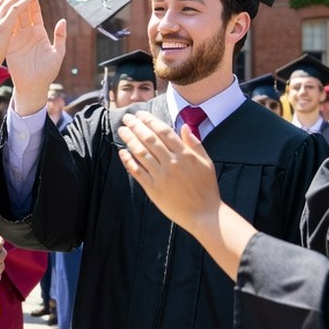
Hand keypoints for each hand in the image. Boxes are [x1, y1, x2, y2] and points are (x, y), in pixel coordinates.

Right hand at [6, 0, 67, 114]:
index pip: (35, 13)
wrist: (34, 86)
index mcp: (39, 33)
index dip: (34, 1)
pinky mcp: (9, 46)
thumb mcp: (57, 53)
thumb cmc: (47, 72)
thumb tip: (62, 20)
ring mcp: (17, 39)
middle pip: (23, 12)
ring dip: (11, 6)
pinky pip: (5, 30)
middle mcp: (27, 33)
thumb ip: (60, 37)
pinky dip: (2, 20)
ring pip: (13, 18)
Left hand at [116, 112, 218, 235]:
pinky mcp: (154, 189)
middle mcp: (172, 163)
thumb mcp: (206, 162)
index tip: (140, 114)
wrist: (204, 214)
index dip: (150, 120)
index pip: (163, 131)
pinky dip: (128, 161)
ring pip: (141, 153)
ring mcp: (162, 176)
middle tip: (127, 118)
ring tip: (122, 130)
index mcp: (185, 154)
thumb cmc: (207, 188)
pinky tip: (122, 152)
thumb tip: (184, 126)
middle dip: (136, 126)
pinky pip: (137, 172)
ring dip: (129, 139)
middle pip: (150, 139)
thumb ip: (195, 144)